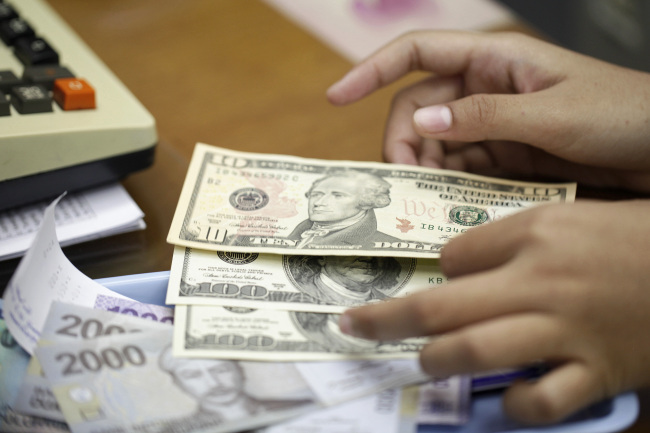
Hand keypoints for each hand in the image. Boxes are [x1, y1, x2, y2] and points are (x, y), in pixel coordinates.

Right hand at [327, 31, 649, 191]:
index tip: (336, 98)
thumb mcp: (553, 112)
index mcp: (493, 60)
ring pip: (436, 144)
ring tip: (422, 199)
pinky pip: (462, 169)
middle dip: (402, 141)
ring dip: (423, 170)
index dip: (371, 70)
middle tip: (400, 178)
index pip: (417, 53)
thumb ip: (485, 116)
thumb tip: (421, 121)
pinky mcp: (505, 157)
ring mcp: (493, 125)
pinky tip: (446, 205)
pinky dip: (448, 187)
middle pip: (418, 108)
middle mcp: (485, 89)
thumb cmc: (624, 115)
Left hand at [339, 200, 649, 423]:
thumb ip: (508, 237)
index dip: (434, 270)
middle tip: (352, 325)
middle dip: (387, 318)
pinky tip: (504, 401)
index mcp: (533, 234)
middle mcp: (539, 282)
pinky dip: (514, 407)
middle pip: (441, 305)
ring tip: (422, 361)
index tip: (430, 280)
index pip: (453, 255)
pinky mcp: (598, 373)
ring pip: (474, 354)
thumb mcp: (567, 214)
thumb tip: (454, 266)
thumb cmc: (632, 234)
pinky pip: (540, 402)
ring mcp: (566, 332)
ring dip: (436, 361)